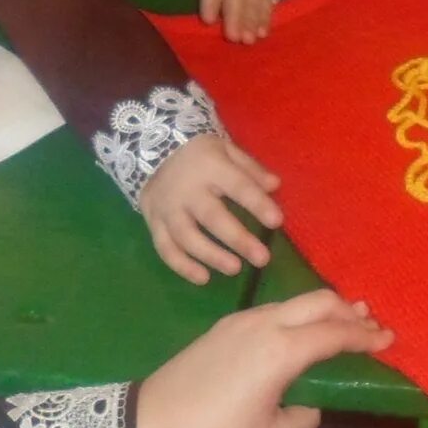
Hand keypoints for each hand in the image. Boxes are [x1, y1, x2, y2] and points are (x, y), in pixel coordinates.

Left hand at [134, 289, 394, 427]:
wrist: (152, 421)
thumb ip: (304, 414)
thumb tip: (312, 401)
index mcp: (282, 350)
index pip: (336, 333)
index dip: (366, 336)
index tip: (389, 340)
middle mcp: (266, 323)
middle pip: (320, 300)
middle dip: (349, 311)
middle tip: (370, 328)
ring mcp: (243, 318)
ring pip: (295, 301)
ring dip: (323, 310)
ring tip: (342, 325)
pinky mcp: (226, 324)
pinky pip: (274, 309)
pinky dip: (298, 316)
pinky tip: (301, 334)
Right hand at [138, 130, 283, 280]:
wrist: (150, 149)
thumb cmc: (199, 154)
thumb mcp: (226, 149)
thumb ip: (250, 169)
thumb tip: (275, 186)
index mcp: (210, 167)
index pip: (237, 186)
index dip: (257, 204)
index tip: (277, 221)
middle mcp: (187, 189)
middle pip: (212, 217)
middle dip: (238, 239)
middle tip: (262, 259)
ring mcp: (168, 208)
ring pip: (186, 237)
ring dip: (211, 256)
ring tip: (235, 269)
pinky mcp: (154, 222)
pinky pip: (165, 248)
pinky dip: (182, 266)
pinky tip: (203, 278)